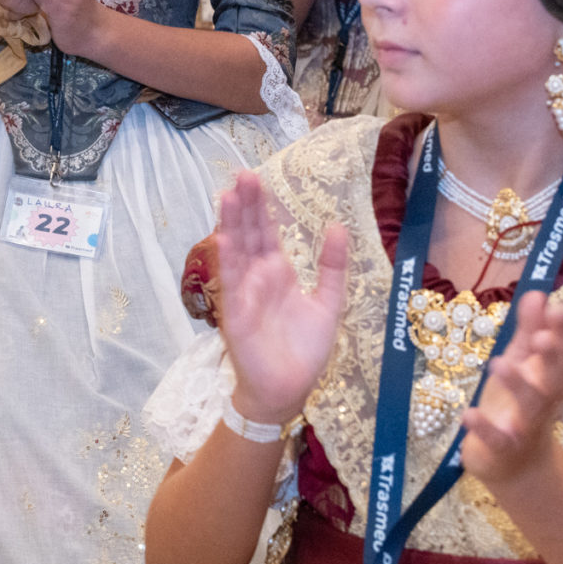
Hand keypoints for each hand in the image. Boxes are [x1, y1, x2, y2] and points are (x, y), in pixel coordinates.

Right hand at [212, 171, 348, 423]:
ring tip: (228, 196)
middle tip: (242, 175)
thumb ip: (333, 267)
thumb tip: (338, 227)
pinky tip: (224, 240)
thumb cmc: (305, 350)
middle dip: (245, 206)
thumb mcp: (329, 303)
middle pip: (249, 234)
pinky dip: (227, 263)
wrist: (289, 388)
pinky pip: (231, 285)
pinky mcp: (236, 315)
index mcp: (278, 272)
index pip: (266, 231)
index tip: (256, 178)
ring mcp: (244, 294)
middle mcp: (257, 277)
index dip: (261, 206)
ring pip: (236, 252)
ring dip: (231, 225)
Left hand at [459, 290, 562, 489]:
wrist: (515, 464)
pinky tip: (467, 413)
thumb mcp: (522, 364)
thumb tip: (539, 293)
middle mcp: (544, 399)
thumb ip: (529, 330)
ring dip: (517, 385)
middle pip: (553, 377)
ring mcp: (526, 425)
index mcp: (548, 375)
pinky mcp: (504, 448)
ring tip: (498, 362)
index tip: (558, 309)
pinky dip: (484, 428)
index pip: (562, 351)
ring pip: (529, 406)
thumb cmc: (518, 405)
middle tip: (541, 336)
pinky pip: (497, 439)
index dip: (562, 332)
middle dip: (550, 357)